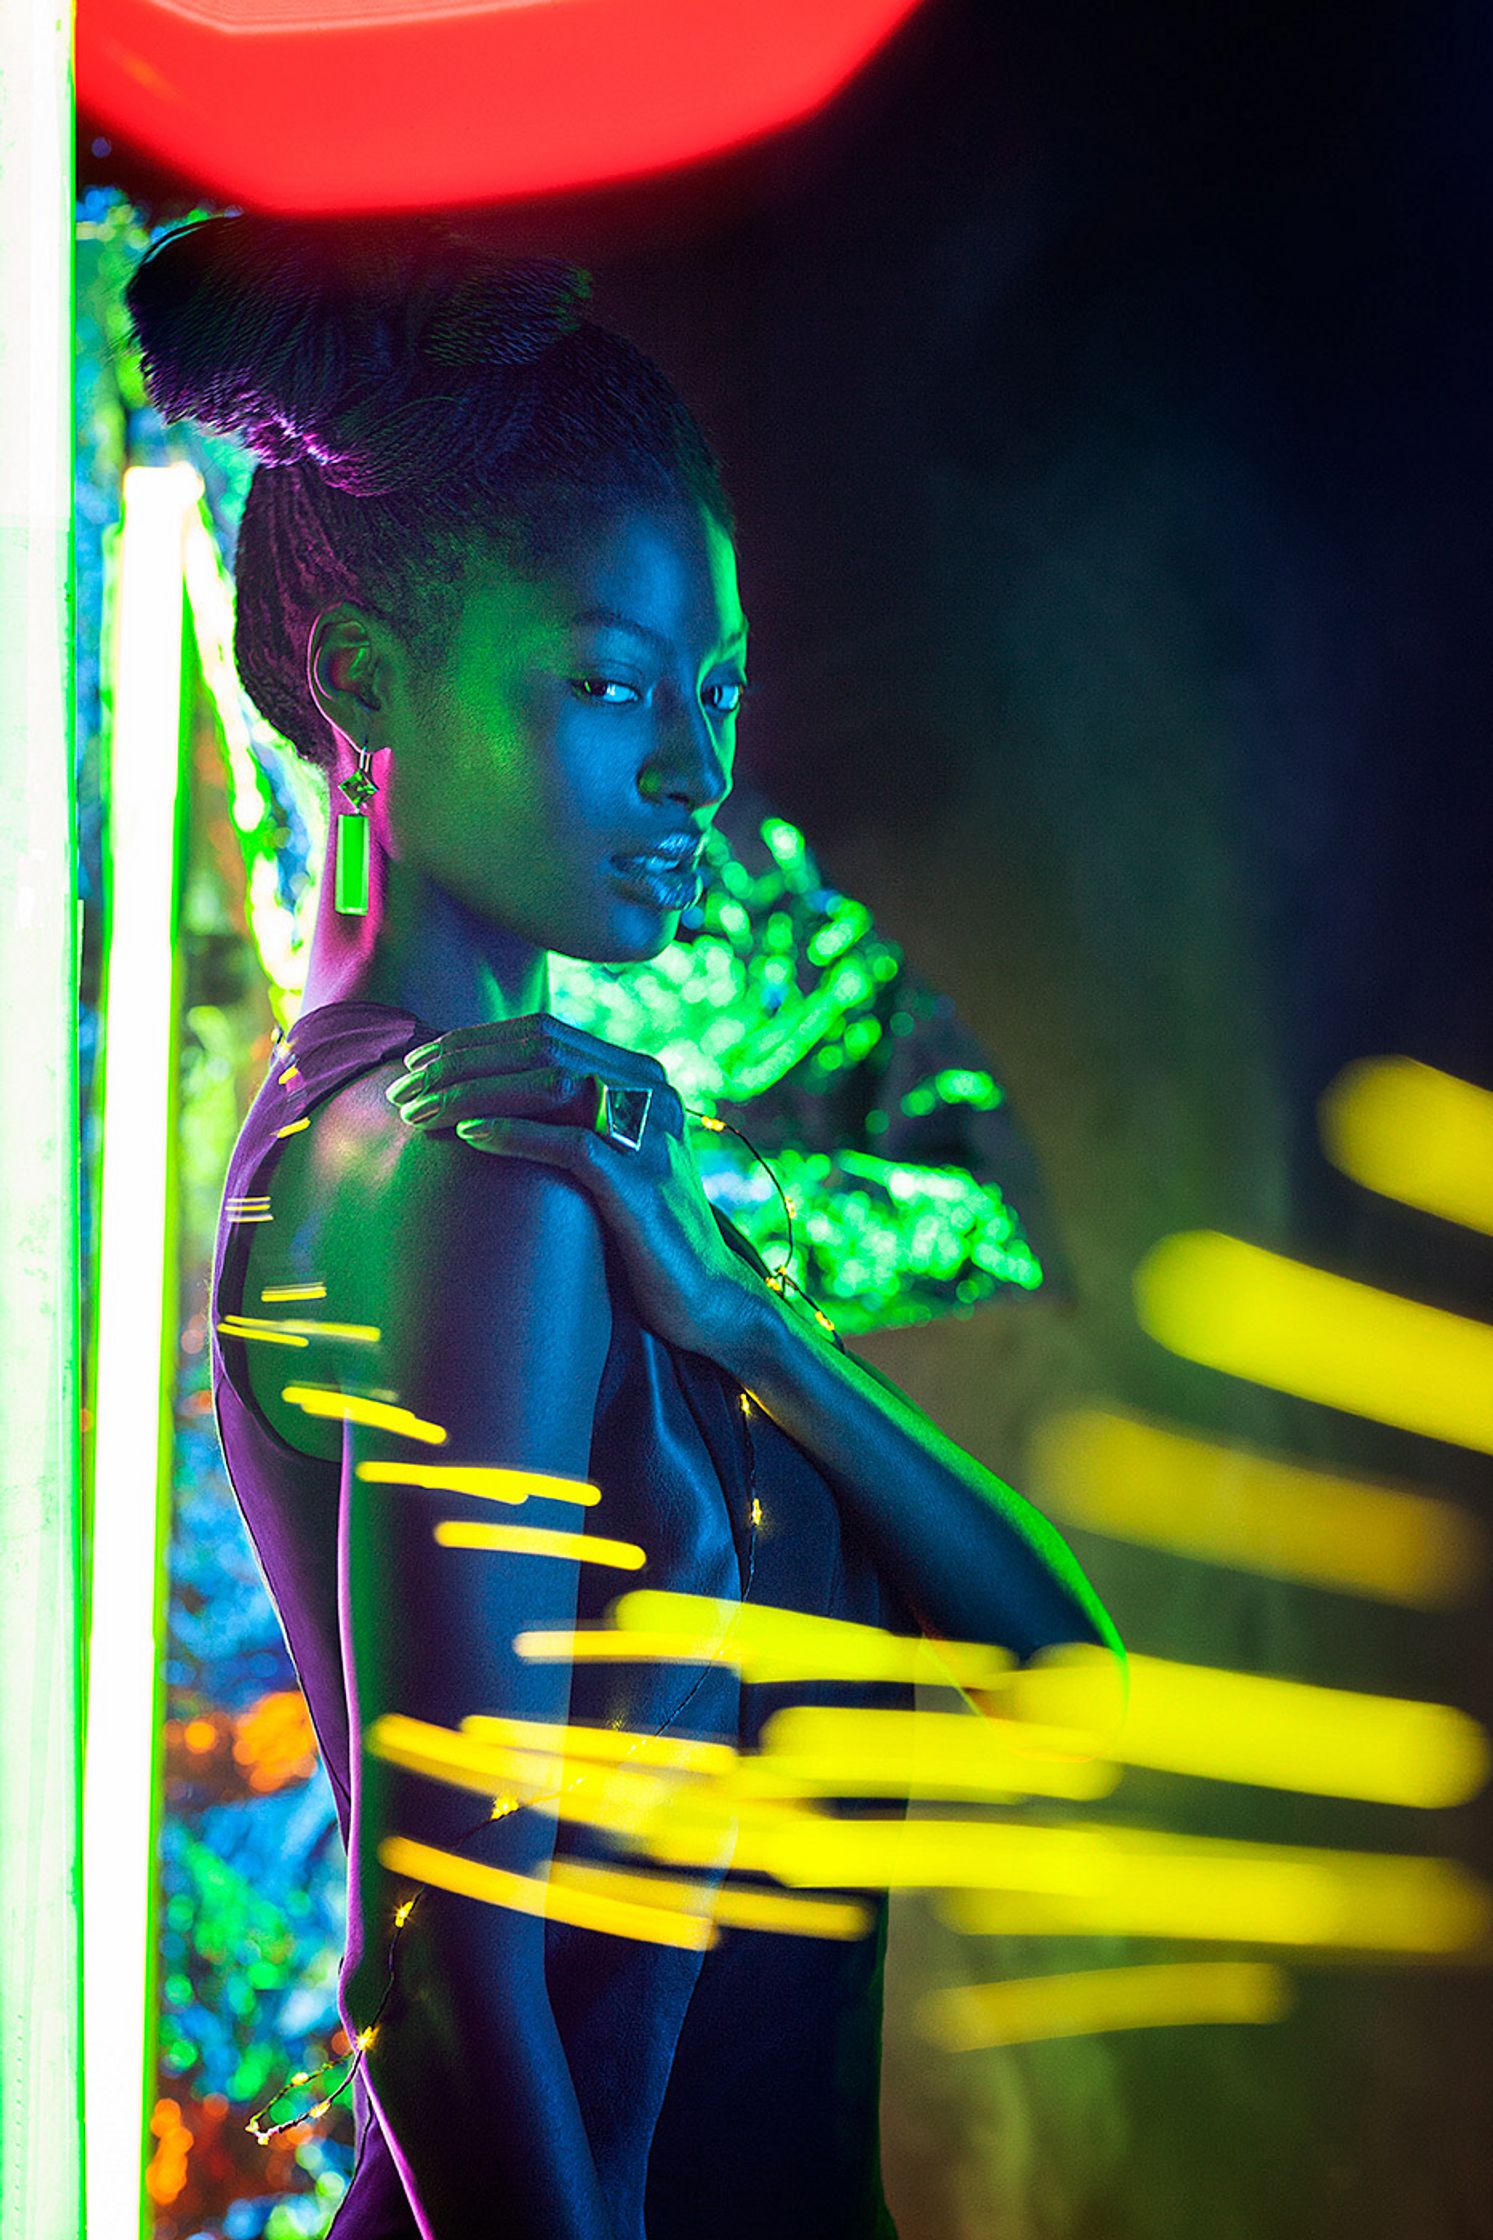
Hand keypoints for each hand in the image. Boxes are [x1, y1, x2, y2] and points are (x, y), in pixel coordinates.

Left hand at [384, 1012, 765, 1363]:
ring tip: (420, 1113)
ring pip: (550, 1085)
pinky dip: (512, 1134)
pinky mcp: (641, 1185)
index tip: (418, 1066)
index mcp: (642, 1076)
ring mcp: (650, 1136)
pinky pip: (568, 1144)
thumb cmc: (643, 1231)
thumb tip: (486, 1094)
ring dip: (472, 1093)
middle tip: (402, 1090)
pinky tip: (467, 1137)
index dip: (473, 1041)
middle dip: (461, 1063)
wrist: (707, 1297)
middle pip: (541, 1049)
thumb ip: (570, 1117)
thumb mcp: (610, 1158)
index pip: (545, 1032)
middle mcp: (652, 1092)